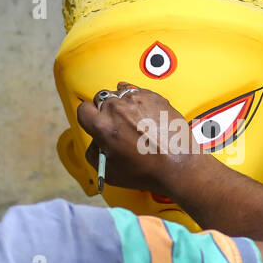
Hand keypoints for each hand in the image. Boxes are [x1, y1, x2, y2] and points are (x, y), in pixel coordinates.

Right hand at [75, 81, 204, 195]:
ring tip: (133, 120)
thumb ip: (93, 152)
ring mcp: (137, 99)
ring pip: (119, 92)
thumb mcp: (109, 171)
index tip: (95, 122)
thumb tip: (96, 141)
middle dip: (105, 111)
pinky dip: (139, 101)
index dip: (89, 117)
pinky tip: (145, 116)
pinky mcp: (154, 96)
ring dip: (122, 103)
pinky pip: (138, 91)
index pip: (83, 109)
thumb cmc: (147, 171)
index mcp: (103, 125)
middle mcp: (117, 108)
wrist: (178, 166)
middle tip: (117, 125)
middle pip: (101, 99)